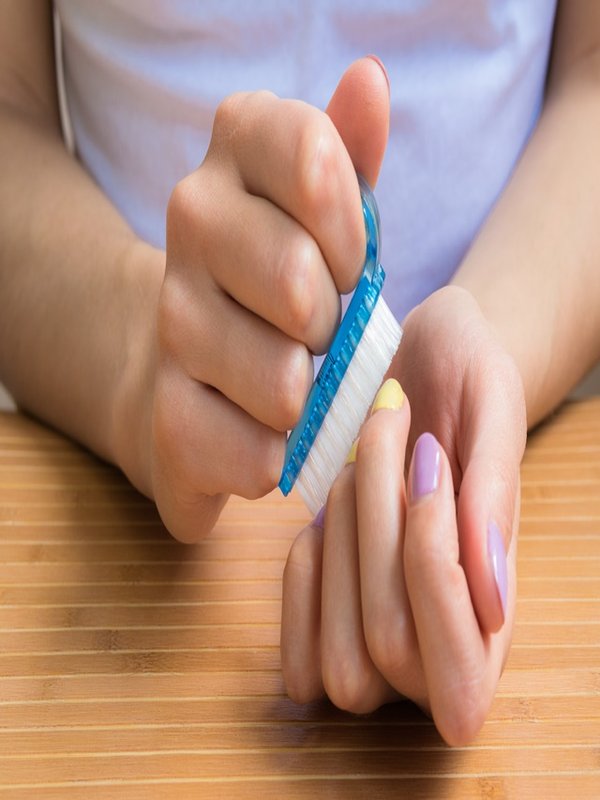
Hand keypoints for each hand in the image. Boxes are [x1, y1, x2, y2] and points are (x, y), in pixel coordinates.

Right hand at [136, 58, 389, 540]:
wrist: (196, 372)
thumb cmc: (282, 284)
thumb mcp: (327, 214)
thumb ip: (349, 155)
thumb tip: (368, 81)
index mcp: (235, 153)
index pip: (312, 154)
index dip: (350, 225)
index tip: (349, 260)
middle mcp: (189, 222)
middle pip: (299, 280)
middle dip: (334, 323)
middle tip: (323, 333)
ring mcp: (170, 322)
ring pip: (283, 380)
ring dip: (312, 398)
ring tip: (296, 387)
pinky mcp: (167, 417)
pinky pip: (258, 452)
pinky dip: (282, 455)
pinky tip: (267, 434)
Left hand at [281, 288, 525, 744]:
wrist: (418, 367)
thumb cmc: (468, 379)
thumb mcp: (493, 413)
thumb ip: (495, 499)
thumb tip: (493, 604)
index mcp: (498, 608)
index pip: (463, 673)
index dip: (433, 573)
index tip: (431, 462)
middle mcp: (442, 638)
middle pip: (388, 643)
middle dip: (377, 524)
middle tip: (390, 436)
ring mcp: (380, 633)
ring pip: (339, 650)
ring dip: (339, 537)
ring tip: (360, 468)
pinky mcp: (330, 610)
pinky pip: (297, 629)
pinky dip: (305, 560)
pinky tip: (327, 510)